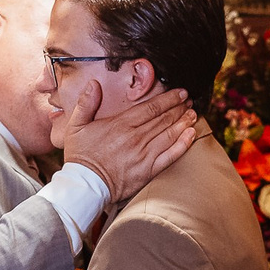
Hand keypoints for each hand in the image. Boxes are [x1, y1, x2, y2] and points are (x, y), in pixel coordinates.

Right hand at [60, 81, 198, 202]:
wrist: (85, 186)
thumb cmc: (80, 157)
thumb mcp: (76, 126)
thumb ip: (86, 103)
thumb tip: (93, 84)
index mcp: (121, 125)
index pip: (151, 107)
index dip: (169, 98)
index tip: (180, 93)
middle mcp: (136, 138)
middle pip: (164, 119)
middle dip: (179, 108)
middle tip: (190, 101)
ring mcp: (144, 155)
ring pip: (170, 134)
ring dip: (184, 122)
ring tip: (193, 114)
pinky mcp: (148, 171)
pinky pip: (170, 156)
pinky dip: (183, 144)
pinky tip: (191, 135)